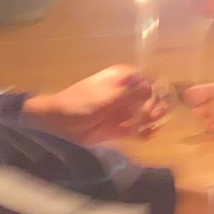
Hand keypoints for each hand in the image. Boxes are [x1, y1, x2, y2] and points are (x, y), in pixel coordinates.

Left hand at [25, 65, 168, 142]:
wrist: (58, 123)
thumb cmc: (78, 103)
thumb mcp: (103, 97)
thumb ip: (126, 93)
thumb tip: (149, 83)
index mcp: (121, 78)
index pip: (146, 78)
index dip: (153, 87)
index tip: (153, 97)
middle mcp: (125, 93)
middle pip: (150, 97)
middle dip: (154, 105)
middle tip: (151, 115)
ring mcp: (123, 111)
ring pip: (147, 113)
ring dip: (152, 119)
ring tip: (149, 125)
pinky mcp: (120, 128)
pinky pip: (138, 130)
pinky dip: (145, 133)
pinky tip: (147, 136)